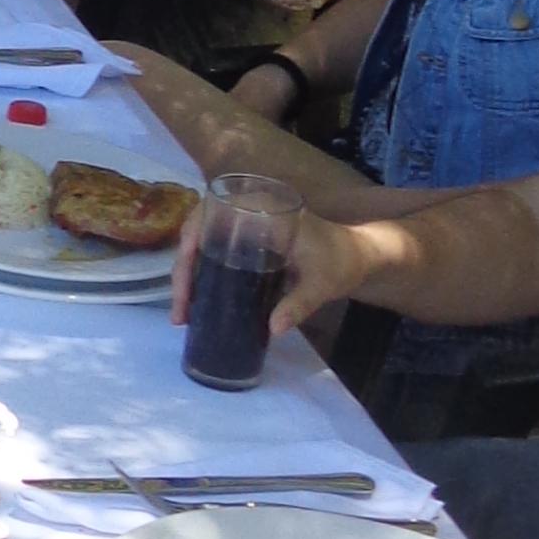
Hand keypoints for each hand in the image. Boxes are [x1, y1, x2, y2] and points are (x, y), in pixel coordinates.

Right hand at [172, 197, 365, 335]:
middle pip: (196, 232)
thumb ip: (300, 304)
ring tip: (183, 314)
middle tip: (180, 312)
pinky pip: (212, 252)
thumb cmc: (342, 262)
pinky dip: (199, 275)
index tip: (184, 279)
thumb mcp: (323, 285)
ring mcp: (244, 226)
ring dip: (186, 276)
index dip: (189, 244)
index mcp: (262, 208)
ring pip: (200, 244)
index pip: (209, 215)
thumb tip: (271, 329)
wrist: (358, 256)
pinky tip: (196, 302)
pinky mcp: (246, 242)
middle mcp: (247, 211)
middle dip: (182, 271)